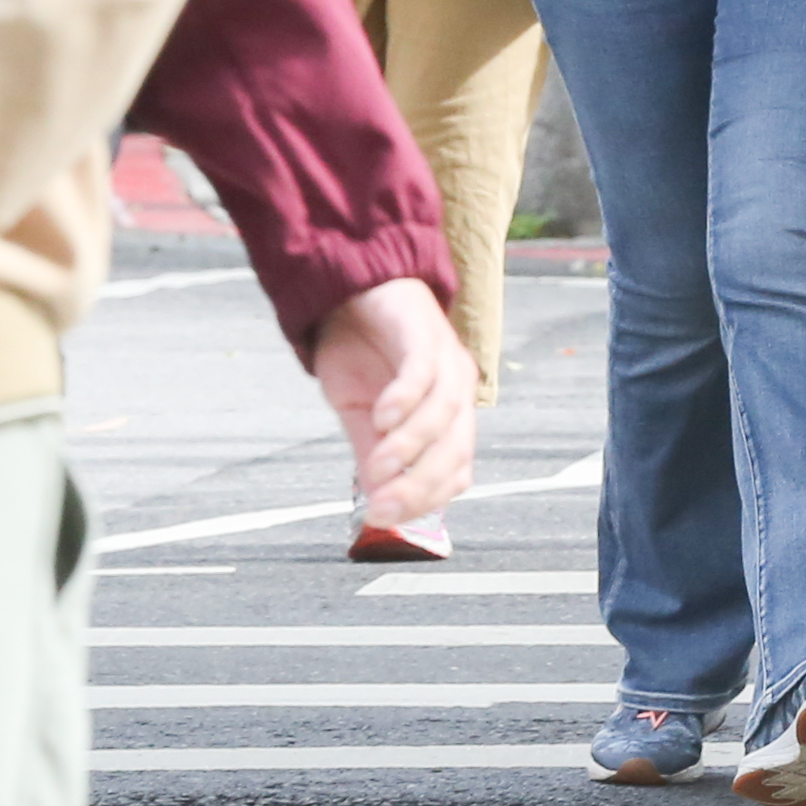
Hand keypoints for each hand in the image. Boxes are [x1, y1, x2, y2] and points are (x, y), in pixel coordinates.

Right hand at [308, 276, 476, 527]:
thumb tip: (376, 502)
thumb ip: (371, 453)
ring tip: (379, 467)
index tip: (387, 517)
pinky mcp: (422, 331)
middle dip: (419, 486)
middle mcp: (457, 387)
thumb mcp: (359, 413)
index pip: (456, 471)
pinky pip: (422, 371)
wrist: (348, 288)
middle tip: (383, 508)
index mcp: (449, 413)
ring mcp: (444, 357)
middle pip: (455, 449)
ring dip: (411, 447)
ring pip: (443, 414)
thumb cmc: (360, 347)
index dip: (426, 499)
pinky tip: (382, 417)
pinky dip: (405, 399)